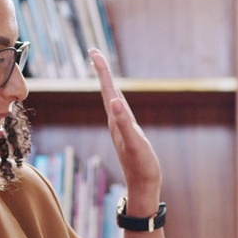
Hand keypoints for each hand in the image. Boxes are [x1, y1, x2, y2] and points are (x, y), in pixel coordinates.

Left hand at [92, 49, 160, 208]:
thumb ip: (124, 123)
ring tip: (102, 68)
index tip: (94, 51)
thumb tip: (114, 101)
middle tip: (95, 51)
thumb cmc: (141, 166)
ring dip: (106, 82)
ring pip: (111, 98)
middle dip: (101, 70)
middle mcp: (115, 120)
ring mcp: (120, 126)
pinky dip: (116, 97)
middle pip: (107, 89)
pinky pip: (119, 109)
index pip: (108, 89)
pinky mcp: (126, 132)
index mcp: (116, 119)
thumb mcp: (135, 143)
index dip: (102, 69)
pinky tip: (117, 98)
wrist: (142, 186)